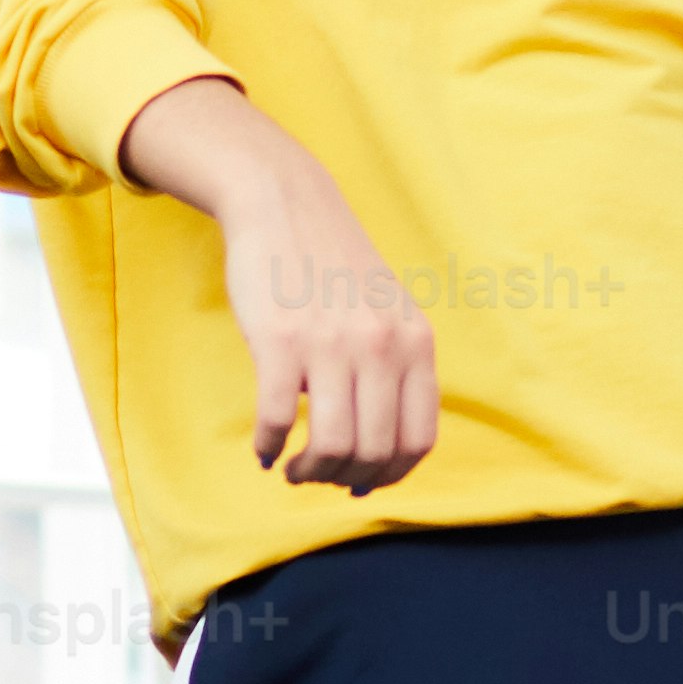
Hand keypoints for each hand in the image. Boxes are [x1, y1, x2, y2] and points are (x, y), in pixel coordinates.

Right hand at [117, 75, 437, 491]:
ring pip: (332, 444)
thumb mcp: (389, 311)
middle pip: (375, 451)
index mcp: (415, 342)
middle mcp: (380, 345)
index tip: (363, 482)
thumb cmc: (331, 266)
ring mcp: (331, 343)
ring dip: (309, 472)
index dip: (392, 476)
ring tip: (293, 468)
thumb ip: (397, 368)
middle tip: (318, 475)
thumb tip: (384, 451)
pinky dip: (268, 445)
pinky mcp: (279, 339)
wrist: (284, 202)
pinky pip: (276, 417)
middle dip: (344, 478)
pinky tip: (263, 448)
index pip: (419, 440)